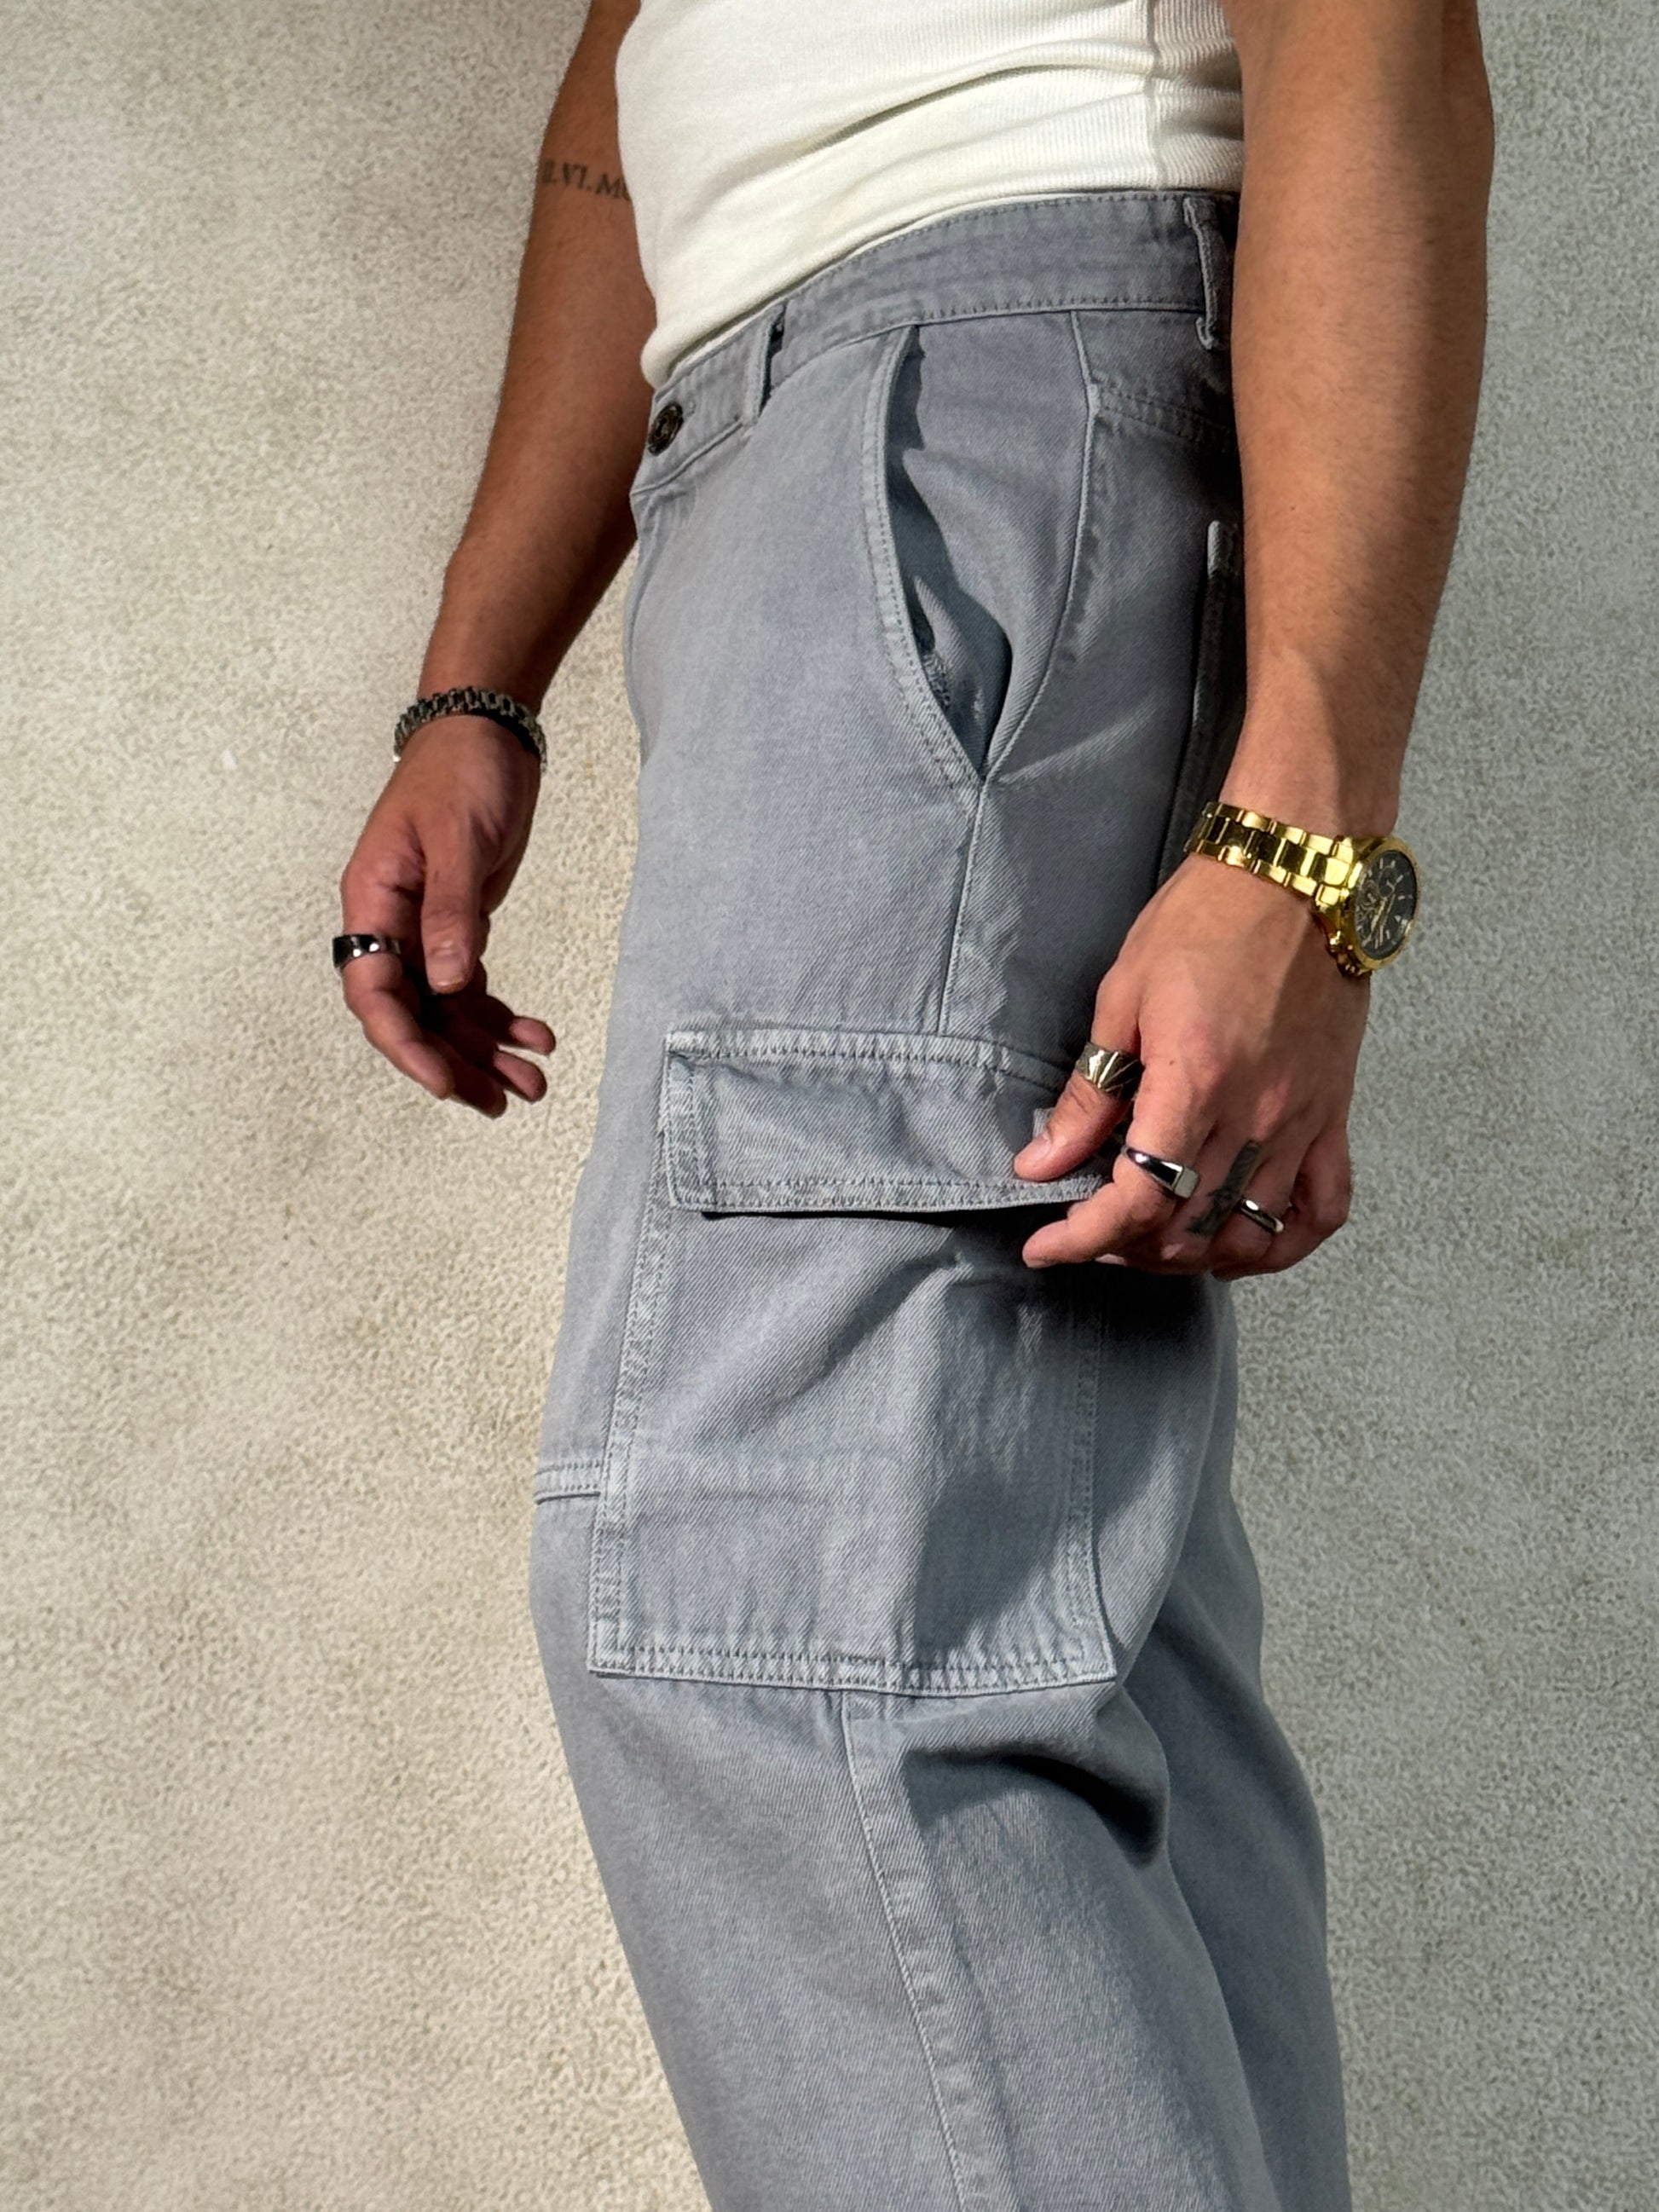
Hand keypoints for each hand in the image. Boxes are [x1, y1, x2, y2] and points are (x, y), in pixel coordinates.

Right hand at [336, 717, 554, 1116]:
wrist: (487, 732)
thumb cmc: (462, 772)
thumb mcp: (459, 840)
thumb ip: (453, 912)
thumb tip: (444, 983)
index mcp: (373, 901)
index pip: (375, 992)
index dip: (406, 1045)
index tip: (444, 1082)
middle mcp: (391, 923)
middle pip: (413, 1015)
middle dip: (454, 1063)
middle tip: (502, 1101)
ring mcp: (423, 929)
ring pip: (445, 1010)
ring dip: (484, 1050)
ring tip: (533, 1084)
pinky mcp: (458, 926)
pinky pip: (470, 988)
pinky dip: (500, 1017)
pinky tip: (536, 1036)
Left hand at [1012, 854, 1368, 1275]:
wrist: (1301, 874)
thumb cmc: (1207, 919)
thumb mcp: (1123, 996)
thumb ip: (1087, 1094)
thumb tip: (1040, 1162)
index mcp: (1194, 1081)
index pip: (1136, 1199)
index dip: (1081, 1237)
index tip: (1045, 1245)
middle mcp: (1254, 1114)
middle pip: (1186, 1228)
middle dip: (1124, 1246)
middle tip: (1090, 1225)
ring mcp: (1300, 1121)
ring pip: (1249, 1234)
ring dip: (1193, 1254)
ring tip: (1154, 1237)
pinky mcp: (1333, 1115)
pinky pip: (1323, 1209)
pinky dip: (1282, 1243)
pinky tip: (1240, 1239)